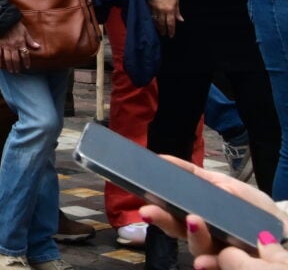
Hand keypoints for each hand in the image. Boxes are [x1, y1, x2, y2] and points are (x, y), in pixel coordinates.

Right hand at [0, 21, 40, 71]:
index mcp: (21, 43)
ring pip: (7, 59)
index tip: (27, 67)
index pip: (25, 55)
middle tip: (17, 71)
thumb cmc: (15, 25)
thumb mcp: (25, 32)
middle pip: (16, 59)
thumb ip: (30, 41)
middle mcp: (13, 46)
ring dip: (9, 66)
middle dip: (17, 66)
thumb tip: (38, 47)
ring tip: (11, 71)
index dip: (26, 62)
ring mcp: (5, 46)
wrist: (4, 19)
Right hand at [139, 156, 287, 264]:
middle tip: (150, 211)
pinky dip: (209, 264)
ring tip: (194, 221)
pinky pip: (215, 266)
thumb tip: (165, 159)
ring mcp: (217, 251)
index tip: (145, 195)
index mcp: (198, 213)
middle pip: (176, 228)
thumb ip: (197, 176)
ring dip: (193, 235)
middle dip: (162, 219)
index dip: (156, 204)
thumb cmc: (256, 210)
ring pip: (196, 246)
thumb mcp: (228, 185)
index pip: (171, 209)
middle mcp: (203, 234)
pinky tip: (205, 262)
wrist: (284, 233)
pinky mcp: (229, 265)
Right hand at [151, 0, 182, 38]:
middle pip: (162, 23)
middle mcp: (162, 11)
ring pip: (155, 20)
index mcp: (170, 10)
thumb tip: (181, 20)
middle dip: (163, 30)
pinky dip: (151, 20)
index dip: (171, 30)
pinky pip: (150, 15)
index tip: (171, 35)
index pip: (171, 23)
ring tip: (158, 31)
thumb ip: (178, 11)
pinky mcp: (149, 6)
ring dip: (157, 26)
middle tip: (163, 35)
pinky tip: (152, 23)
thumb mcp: (176, 1)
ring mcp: (155, 9)